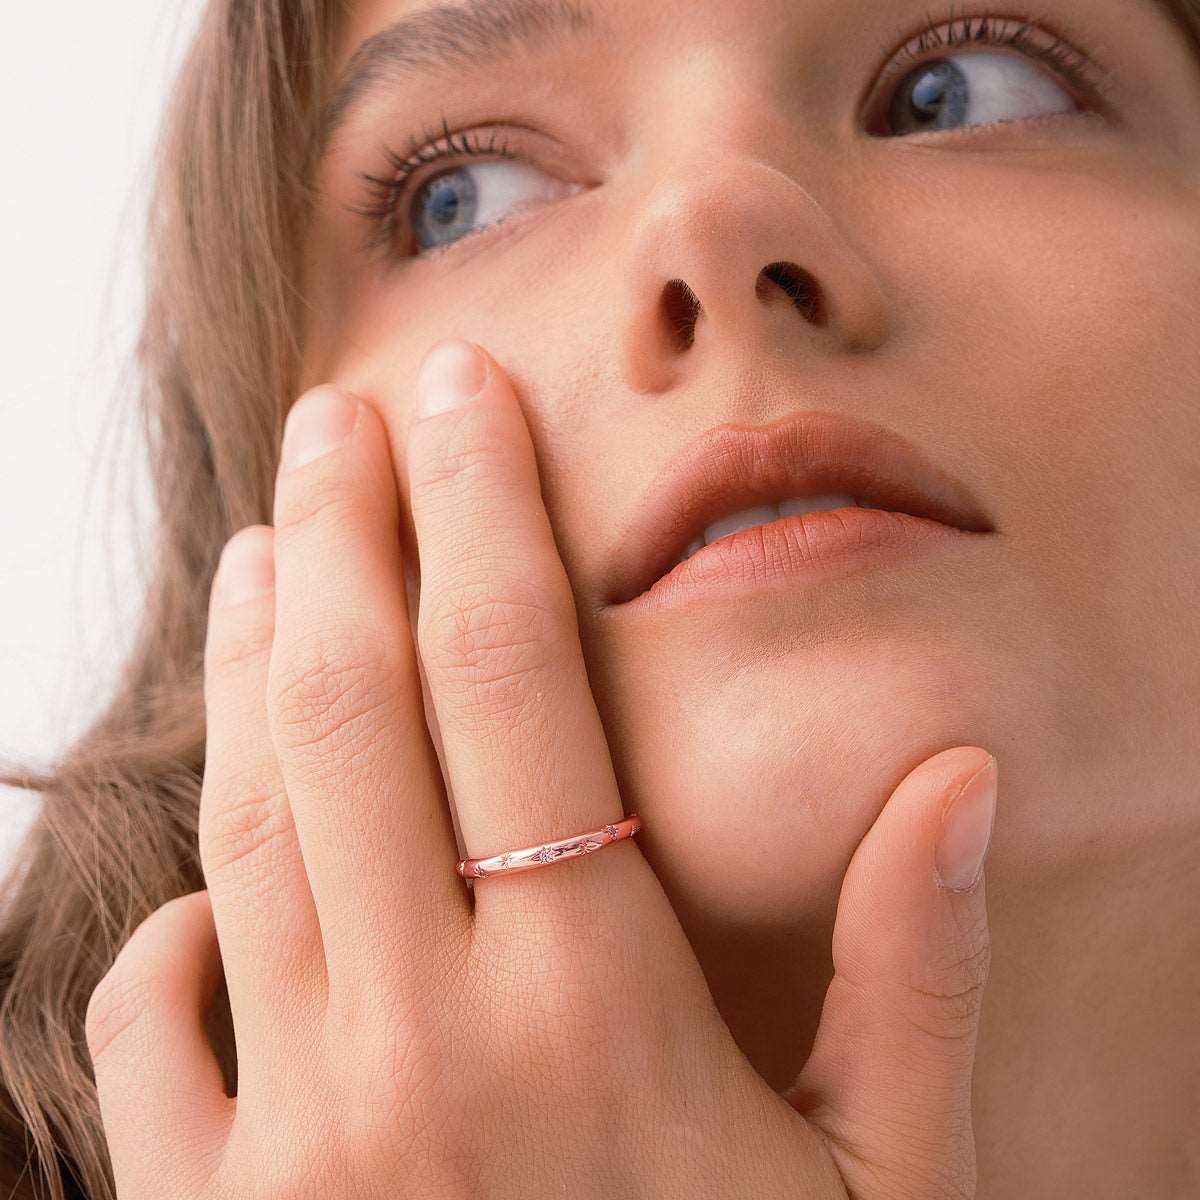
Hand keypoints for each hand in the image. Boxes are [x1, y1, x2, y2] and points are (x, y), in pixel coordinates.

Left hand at [85, 338, 1000, 1198]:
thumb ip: (912, 980)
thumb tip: (954, 778)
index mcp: (591, 1024)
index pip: (515, 688)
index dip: (488, 518)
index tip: (463, 397)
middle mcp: (418, 1059)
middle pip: (356, 716)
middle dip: (348, 537)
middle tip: (339, 417)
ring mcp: (290, 1150)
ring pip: (247, 831)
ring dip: (250, 668)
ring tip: (264, 546)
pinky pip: (149, 1033)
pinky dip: (171, 922)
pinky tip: (207, 864)